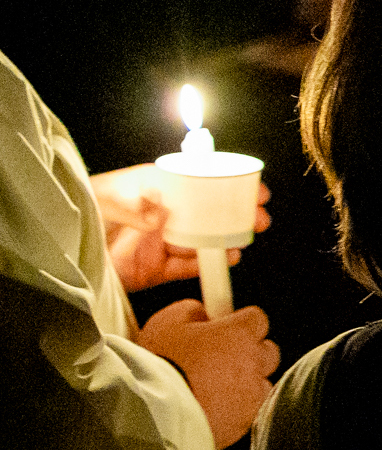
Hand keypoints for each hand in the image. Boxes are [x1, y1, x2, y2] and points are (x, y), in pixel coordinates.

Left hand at [92, 167, 272, 291]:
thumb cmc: (80, 212)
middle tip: (259, 216)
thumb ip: (132, 208)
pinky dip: (207, 264)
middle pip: (206, 210)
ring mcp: (159, 242)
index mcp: (153, 188)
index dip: (224, 181)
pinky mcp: (154, 269)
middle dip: (234, 211)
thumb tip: (162, 216)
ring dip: (226, 237)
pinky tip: (227, 259)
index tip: (249, 185)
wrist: (56, 253)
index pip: (196, 180)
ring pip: (201, 238)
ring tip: (247, 238)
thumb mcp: (105, 202)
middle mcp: (161, 214)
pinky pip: (187, 266)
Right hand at [138, 300, 279, 448]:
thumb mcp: (166, 323)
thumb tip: (202, 313)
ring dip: (245, 385)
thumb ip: (191, 311)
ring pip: (261, 384)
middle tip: (221, 360)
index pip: (257, 319)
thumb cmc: (157, 365)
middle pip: (267, 352)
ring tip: (214, 389)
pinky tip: (213, 410)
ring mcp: (252, 396)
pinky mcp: (244, 424)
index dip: (240, 324)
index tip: (226, 329)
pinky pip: (248, 412)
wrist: (151, 415)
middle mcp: (254, 362)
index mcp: (239, 334)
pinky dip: (236, 410)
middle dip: (250, 353)